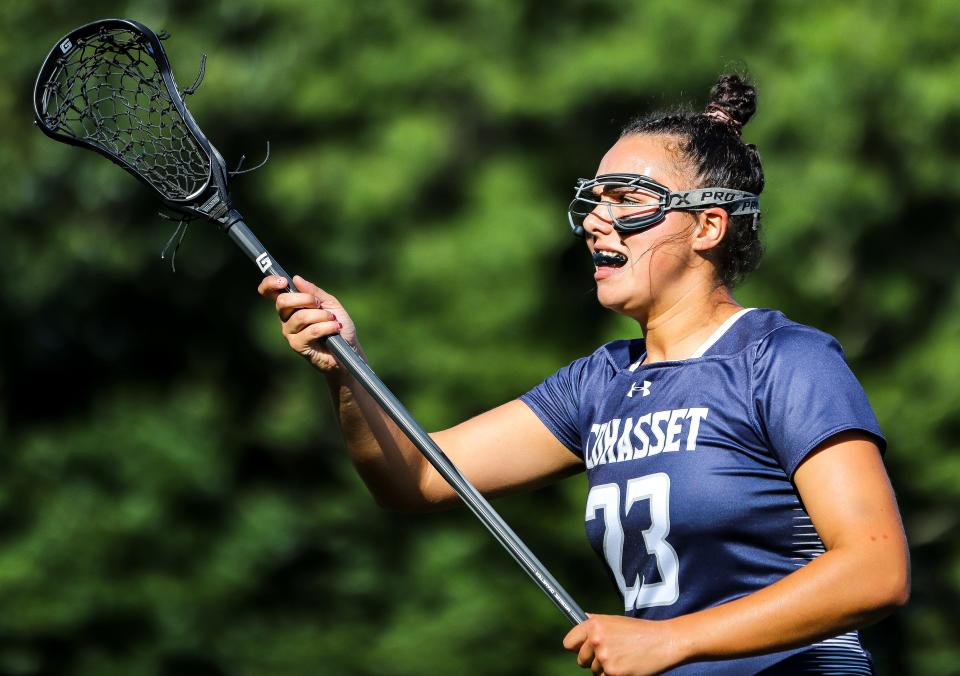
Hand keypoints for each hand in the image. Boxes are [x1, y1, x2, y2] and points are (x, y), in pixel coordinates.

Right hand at [257, 274, 359, 371]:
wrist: (348, 349)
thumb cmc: (338, 325)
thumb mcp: (330, 304)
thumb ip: (314, 292)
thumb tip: (296, 279)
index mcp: (291, 305)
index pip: (270, 292)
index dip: (270, 284)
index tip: (283, 281)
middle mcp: (286, 318)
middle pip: (283, 301)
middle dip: (306, 299)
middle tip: (319, 304)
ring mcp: (289, 332)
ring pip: (300, 316)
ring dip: (322, 315)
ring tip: (333, 320)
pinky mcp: (297, 345)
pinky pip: (311, 330)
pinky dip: (326, 327)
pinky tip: (335, 328)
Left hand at [562, 614, 686, 675]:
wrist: (663, 641)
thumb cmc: (641, 631)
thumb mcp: (616, 620)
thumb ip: (596, 622)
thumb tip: (583, 619)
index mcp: (594, 624)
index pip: (569, 642)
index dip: (576, 647)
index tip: (581, 649)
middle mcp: (596, 640)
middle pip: (581, 660)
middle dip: (592, 660)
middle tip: (610, 655)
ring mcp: (604, 657)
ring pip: (594, 671)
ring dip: (605, 669)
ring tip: (622, 658)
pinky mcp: (613, 673)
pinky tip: (626, 666)